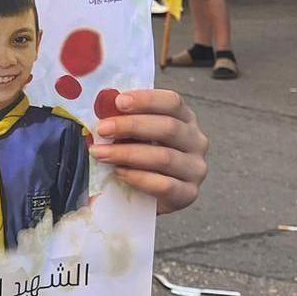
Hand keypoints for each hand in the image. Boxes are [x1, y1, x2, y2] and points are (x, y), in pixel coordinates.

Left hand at [91, 90, 207, 214]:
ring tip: (100, 153)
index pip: (172, 102)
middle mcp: (196, 141)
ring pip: (164, 157)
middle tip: (102, 129)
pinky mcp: (189, 194)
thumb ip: (124, 120)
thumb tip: (101, 108)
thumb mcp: (134, 134)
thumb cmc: (138, 156)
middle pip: (168, 127)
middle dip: (131, 126)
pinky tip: (118, 173)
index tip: (118, 102)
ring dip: (127, 154)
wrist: (146, 196)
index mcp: (184, 118)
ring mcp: (195, 169)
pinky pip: (164, 185)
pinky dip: (138, 178)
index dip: (146, 99)